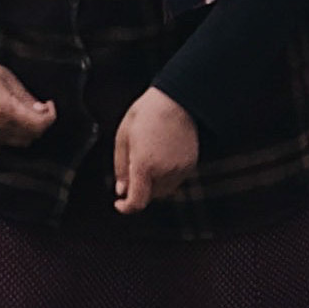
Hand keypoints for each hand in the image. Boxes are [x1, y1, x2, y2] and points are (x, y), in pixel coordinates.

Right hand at [0, 58, 55, 150]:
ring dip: (24, 131)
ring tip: (21, 113)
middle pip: (29, 137)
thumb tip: (41, 109)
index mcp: (4, 110)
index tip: (49, 105)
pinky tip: (6, 119)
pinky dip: (9, 134)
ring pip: (16, 142)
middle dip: (38, 124)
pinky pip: (1, 142)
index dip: (50, 117)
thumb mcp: (5, 77)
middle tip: (38, 109)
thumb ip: (25, 97)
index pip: (38, 125)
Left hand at [112, 87, 201, 212]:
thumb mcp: (123, 137)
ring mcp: (179, 168)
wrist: (177, 100)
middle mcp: (164, 171)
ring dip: (153, 184)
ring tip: (148, 159)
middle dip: (139, 190)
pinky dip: (166, 176)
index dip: (126, 208)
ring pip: (163, 190)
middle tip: (133, 167)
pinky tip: (161, 155)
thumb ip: (120, 167)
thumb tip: (121, 190)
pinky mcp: (189, 164)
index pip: (137, 201)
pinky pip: (175, 180)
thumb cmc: (146, 114)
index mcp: (144, 164)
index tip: (119, 203)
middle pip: (150, 196)